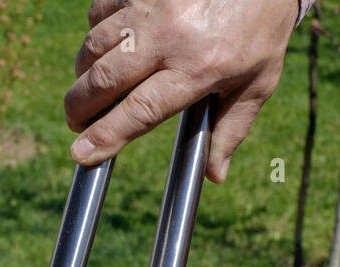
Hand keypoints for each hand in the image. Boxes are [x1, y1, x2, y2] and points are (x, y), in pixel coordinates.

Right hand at [64, 0, 299, 181]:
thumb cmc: (262, 28)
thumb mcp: (258, 82)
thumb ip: (231, 129)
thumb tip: (215, 176)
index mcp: (199, 67)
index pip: (140, 111)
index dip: (106, 135)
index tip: (80, 154)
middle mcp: (170, 35)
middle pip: (104, 80)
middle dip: (79, 108)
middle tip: (77, 124)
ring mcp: (150, 4)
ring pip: (94, 46)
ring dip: (84, 73)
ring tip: (94, 87)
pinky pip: (98, 12)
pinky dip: (95, 34)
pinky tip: (109, 47)